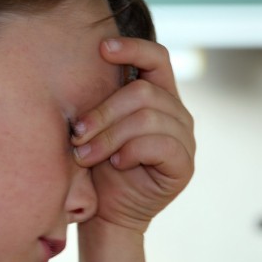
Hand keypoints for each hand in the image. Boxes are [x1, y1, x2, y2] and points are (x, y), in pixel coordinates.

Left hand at [71, 38, 194, 232]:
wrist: (109, 213)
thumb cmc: (99, 165)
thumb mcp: (97, 126)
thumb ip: (102, 99)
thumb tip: (86, 65)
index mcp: (159, 95)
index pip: (157, 58)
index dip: (133, 48)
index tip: (102, 48)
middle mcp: (177, 112)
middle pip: (142, 93)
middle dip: (103, 112)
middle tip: (76, 134)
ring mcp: (185, 138)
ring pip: (147, 118)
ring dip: (109, 136)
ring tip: (85, 155)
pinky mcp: (185, 164)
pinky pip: (160, 145)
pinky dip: (131, 152)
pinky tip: (117, 164)